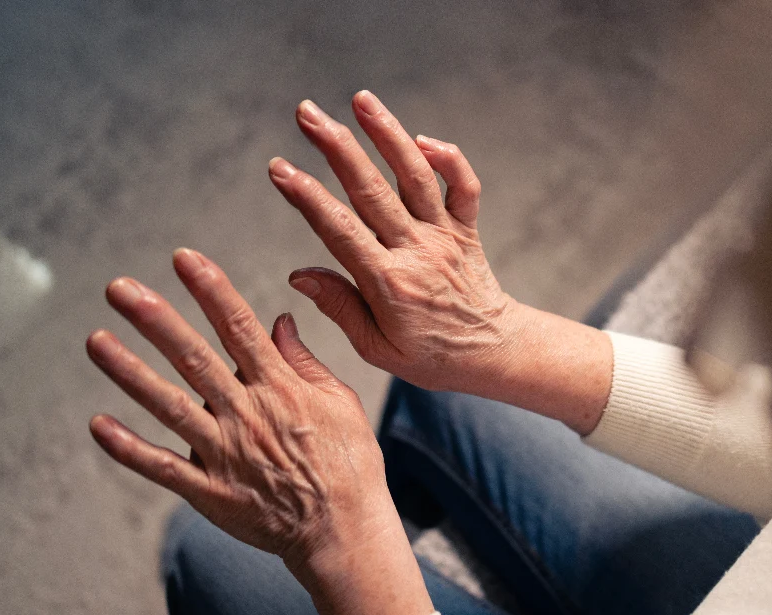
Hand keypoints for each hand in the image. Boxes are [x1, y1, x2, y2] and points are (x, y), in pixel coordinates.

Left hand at [87, 249, 432, 614]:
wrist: (344, 532)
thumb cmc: (350, 464)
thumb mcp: (340, 403)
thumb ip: (304, 362)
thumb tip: (278, 320)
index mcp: (280, 389)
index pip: (240, 329)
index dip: (211, 291)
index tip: (183, 258)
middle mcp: (247, 415)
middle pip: (194, 359)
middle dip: (155, 320)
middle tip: (118, 288)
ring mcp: (225, 455)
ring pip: (169, 406)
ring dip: (130, 372)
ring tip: (95, 340)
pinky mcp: (210, 492)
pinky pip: (162, 467)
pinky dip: (128, 447)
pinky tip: (97, 424)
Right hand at [269, 91, 612, 433]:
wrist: (492, 353)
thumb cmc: (430, 357)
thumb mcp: (377, 348)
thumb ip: (339, 307)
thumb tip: (299, 274)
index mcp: (388, 283)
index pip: (340, 230)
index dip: (307, 196)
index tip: (280, 167)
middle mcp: (417, 252)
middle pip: (372, 191)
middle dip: (337, 147)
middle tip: (306, 112)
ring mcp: (445, 236)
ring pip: (415, 176)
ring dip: (388, 134)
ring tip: (361, 100)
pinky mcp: (467, 229)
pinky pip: (463, 186)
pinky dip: (448, 158)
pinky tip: (419, 139)